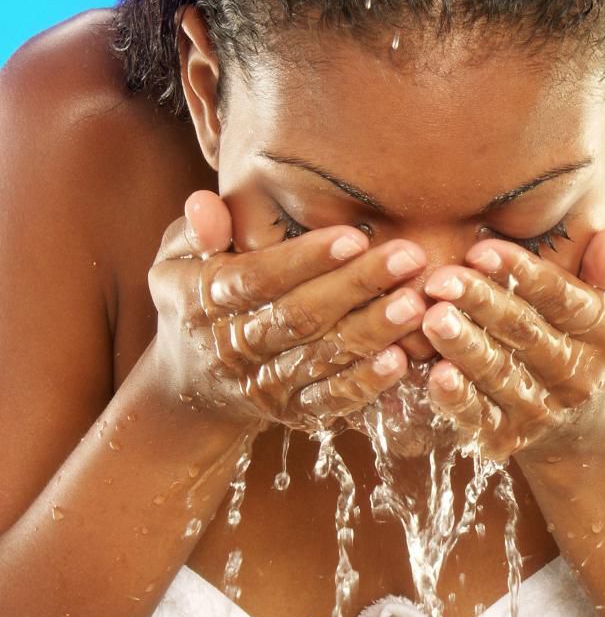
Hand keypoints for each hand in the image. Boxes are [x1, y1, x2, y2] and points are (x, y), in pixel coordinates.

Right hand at [148, 190, 431, 432]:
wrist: (188, 387)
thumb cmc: (194, 300)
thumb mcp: (177, 261)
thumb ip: (196, 232)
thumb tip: (204, 205)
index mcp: (207, 301)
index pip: (259, 278)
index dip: (306, 259)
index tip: (354, 237)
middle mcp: (235, 347)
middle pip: (301, 316)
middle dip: (357, 286)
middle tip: (409, 258)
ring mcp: (265, 383)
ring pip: (322, 357)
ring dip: (372, 332)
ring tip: (415, 304)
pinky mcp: (291, 412)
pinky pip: (329, 400)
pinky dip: (364, 384)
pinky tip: (400, 360)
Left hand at [417, 229, 604, 460]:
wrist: (588, 425)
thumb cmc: (593, 337)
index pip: (563, 299)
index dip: (522, 273)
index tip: (481, 250)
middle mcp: (579, 374)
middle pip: (524, 332)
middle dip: (480, 302)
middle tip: (441, 279)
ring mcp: (544, 408)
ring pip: (499, 373)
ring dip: (464, 346)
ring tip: (432, 317)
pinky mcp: (510, 435)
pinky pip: (481, 416)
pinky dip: (458, 398)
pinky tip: (436, 374)